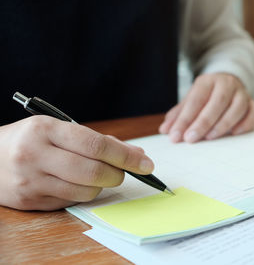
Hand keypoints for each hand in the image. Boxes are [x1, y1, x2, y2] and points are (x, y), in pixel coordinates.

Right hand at [0, 116, 153, 210]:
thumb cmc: (30, 139)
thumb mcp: (59, 128)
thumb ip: (97, 141)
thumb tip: (136, 154)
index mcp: (45, 130)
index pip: (96, 145)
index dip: (126, 156)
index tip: (146, 164)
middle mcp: (35, 155)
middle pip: (94, 172)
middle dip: (118, 174)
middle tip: (122, 171)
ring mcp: (31, 181)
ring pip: (86, 191)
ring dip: (102, 185)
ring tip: (96, 175)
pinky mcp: (30, 202)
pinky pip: (71, 202)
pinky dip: (84, 193)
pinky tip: (76, 183)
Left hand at [159, 73, 253, 142]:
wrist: (227, 80)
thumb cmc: (206, 95)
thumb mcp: (190, 100)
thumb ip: (178, 115)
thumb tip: (165, 130)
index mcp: (207, 81)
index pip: (195, 100)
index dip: (184, 119)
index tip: (176, 135)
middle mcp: (226, 84)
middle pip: (217, 102)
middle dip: (203, 122)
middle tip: (191, 139)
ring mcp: (241, 93)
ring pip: (237, 107)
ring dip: (223, 124)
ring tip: (210, 138)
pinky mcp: (253, 102)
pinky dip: (246, 123)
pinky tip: (234, 133)